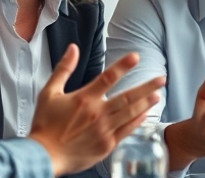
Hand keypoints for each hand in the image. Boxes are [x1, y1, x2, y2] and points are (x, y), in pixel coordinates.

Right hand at [28, 44, 163, 175]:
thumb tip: (73, 48)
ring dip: (146, 103)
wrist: (43, 155)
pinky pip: (126, 131)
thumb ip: (63, 69)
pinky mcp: (106, 145)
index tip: (136, 57)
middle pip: (127, 96)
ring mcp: (103, 130)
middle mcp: (97, 113)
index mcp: (84, 98)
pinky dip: (137, 122)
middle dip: (146, 86)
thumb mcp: (49, 93)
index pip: (108, 77)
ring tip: (158, 94)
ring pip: (130, 113)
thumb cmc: (44, 125)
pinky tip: (146, 115)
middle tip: (161, 79)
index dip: (123, 65)